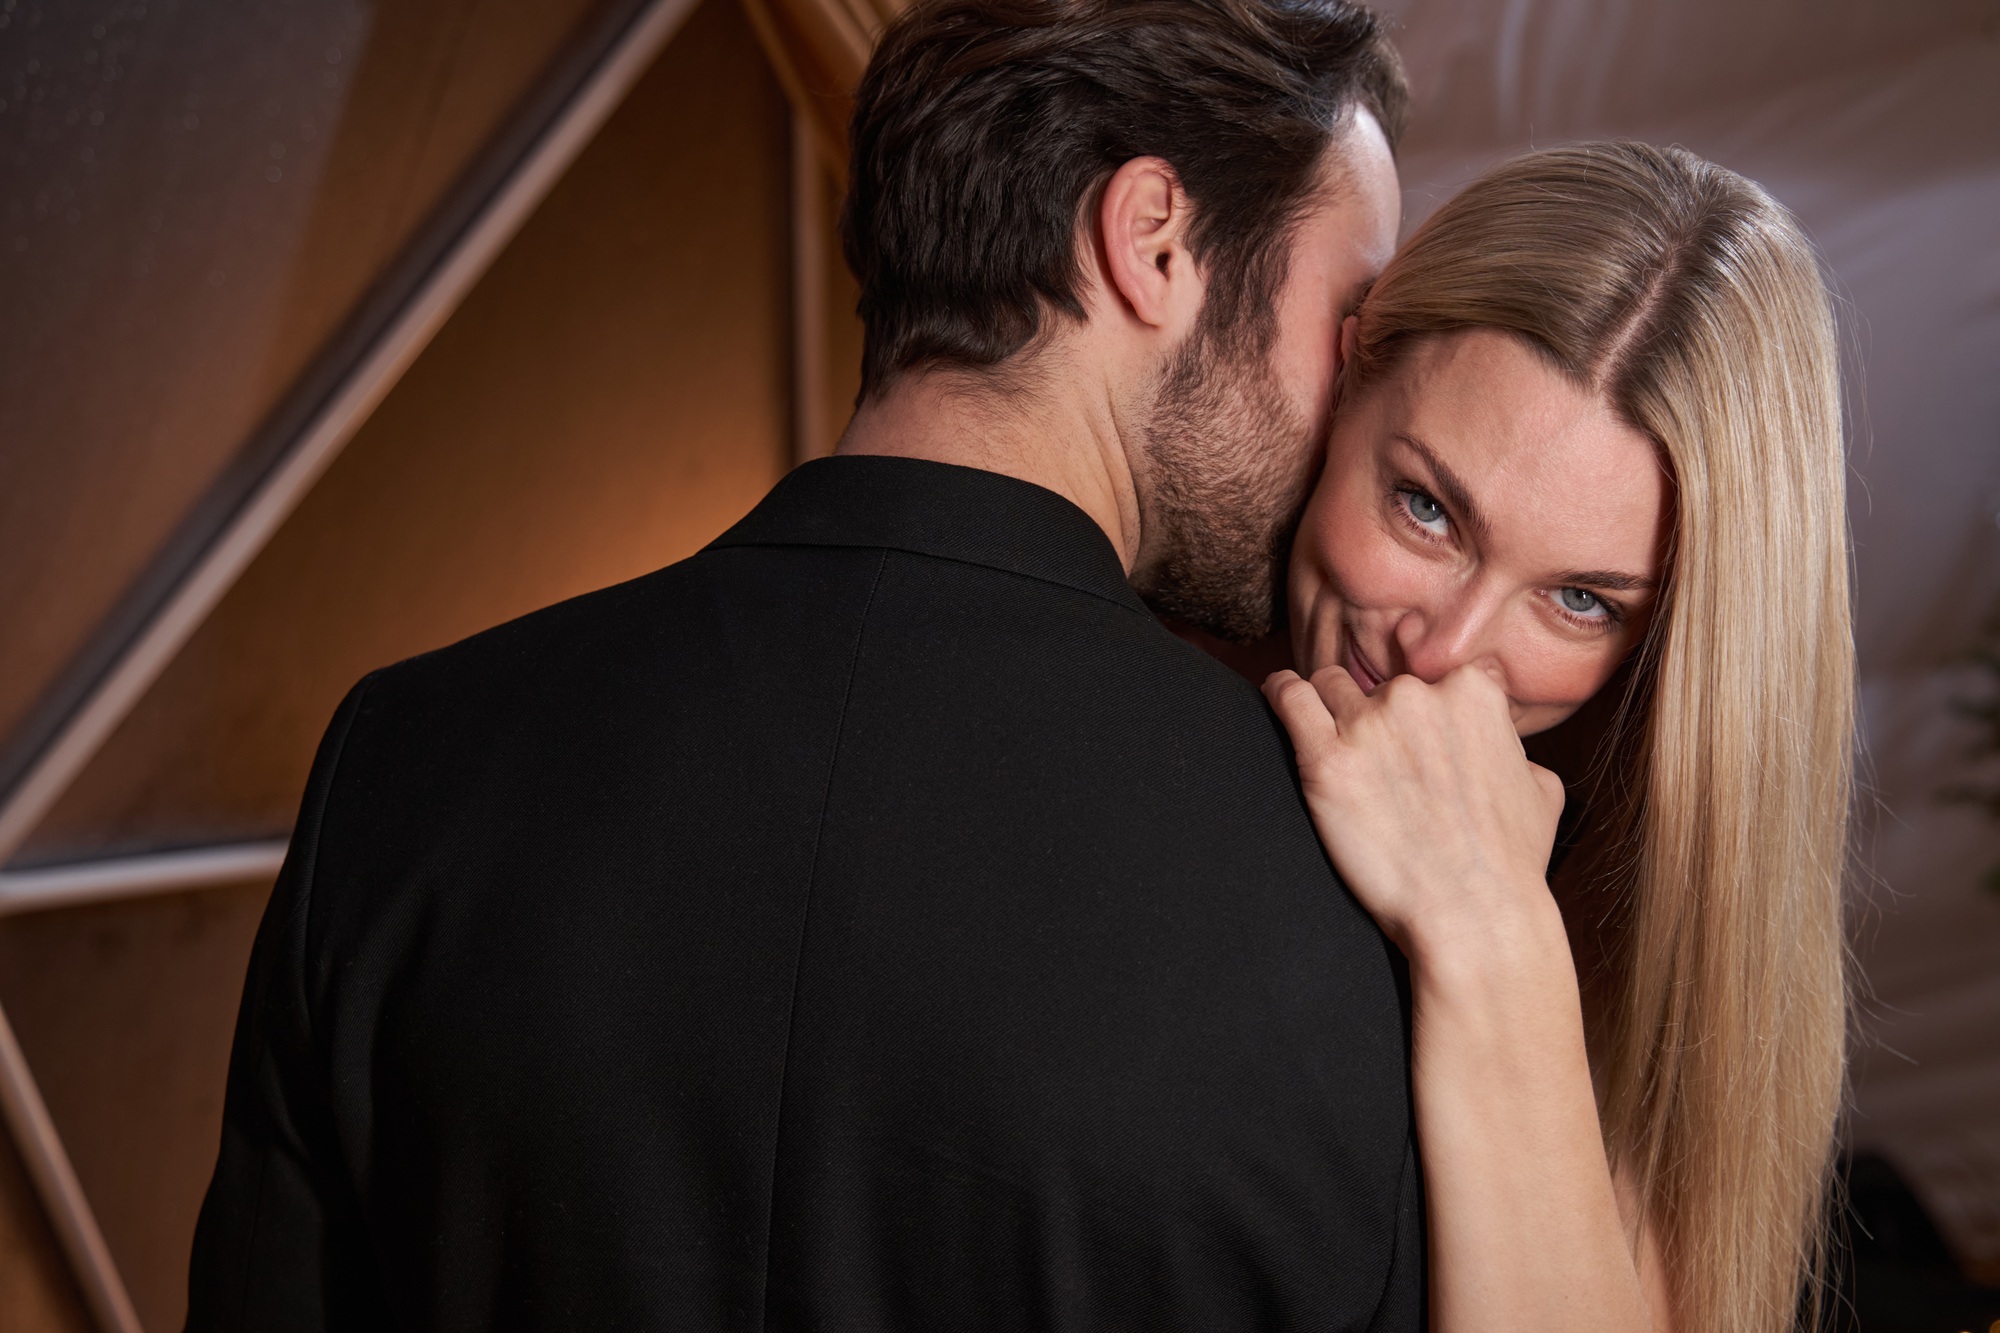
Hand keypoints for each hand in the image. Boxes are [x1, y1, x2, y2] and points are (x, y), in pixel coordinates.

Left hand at [1261, 663, 1567, 962]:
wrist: (1474, 915)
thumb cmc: (1509, 863)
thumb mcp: (1541, 789)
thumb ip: (1513, 747)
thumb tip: (1504, 747)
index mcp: (1472, 691)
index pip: (1428, 674)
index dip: (1417, 709)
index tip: (1409, 738)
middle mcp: (1419, 695)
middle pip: (1376, 685)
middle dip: (1374, 719)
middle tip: (1378, 770)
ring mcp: (1370, 723)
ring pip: (1329, 687)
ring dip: (1329, 713)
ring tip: (1335, 753)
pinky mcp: (1327, 758)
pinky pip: (1287, 696)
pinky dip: (1280, 694)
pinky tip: (1278, 699)